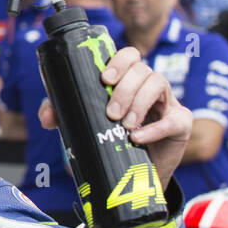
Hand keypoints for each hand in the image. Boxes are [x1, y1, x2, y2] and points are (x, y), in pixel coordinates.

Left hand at [39, 46, 191, 190]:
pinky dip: (154, 128)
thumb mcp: (82, 123)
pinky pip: (174, 119)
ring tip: (125, 124)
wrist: (133, 172)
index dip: (119, 61)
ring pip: (158, 84)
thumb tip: (46, 117)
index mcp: (127, 79)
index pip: (130, 55)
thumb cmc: (109, 137)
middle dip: (124, 89)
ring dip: (139, 103)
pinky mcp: (180, 123)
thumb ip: (61, 114)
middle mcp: (149, 85)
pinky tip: (137, 137)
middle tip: (110, 113)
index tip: (104, 78)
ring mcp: (167, 102)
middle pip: (142, 70)